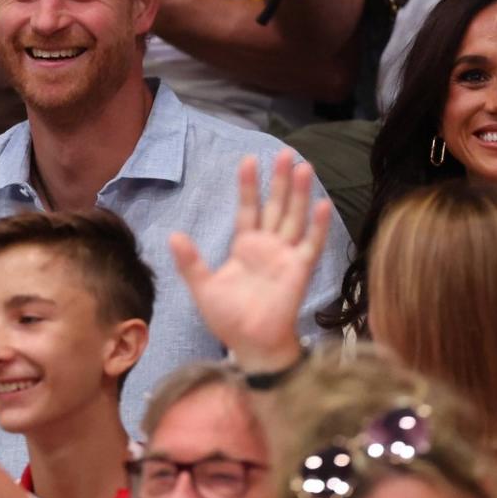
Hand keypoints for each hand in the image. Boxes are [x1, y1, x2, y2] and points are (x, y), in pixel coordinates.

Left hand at [170, 149, 331, 371]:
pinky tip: (322, 204)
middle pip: (276, 206)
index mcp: (245, 246)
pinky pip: (311, 244)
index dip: (248, 185)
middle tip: (285, 153)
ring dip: (300, 193)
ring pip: (294, 217)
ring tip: (304, 167)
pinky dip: (318, 225)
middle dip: (280, 180)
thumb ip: (191, 262)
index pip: (248, 208)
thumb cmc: (228, 319)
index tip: (248, 159)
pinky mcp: (300, 270)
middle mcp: (268, 246)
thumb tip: (173, 235)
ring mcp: (286, 256)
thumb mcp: (203, 287)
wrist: (250, 345)